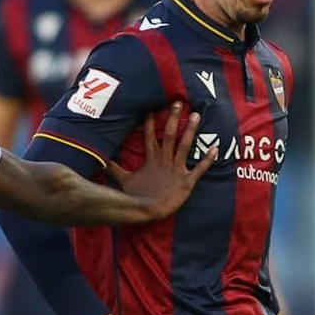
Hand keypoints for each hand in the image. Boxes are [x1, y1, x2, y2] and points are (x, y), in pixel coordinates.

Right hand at [107, 103, 216, 221]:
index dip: (150, 123)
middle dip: (173, 118)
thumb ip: (113, 168)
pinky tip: (215, 148)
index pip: (150, 136)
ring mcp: (176, 169)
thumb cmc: (136, 197)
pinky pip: (200, 168)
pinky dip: (208, 159)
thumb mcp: (123, 181)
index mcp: (151, 160)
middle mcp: (164, 160)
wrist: (147, 211)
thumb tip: (99, 160)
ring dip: (191, 130)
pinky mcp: (186, 181)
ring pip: (185, 145)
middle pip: (169, 134)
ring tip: (196, 115)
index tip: (152, 108)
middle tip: (178, 103)